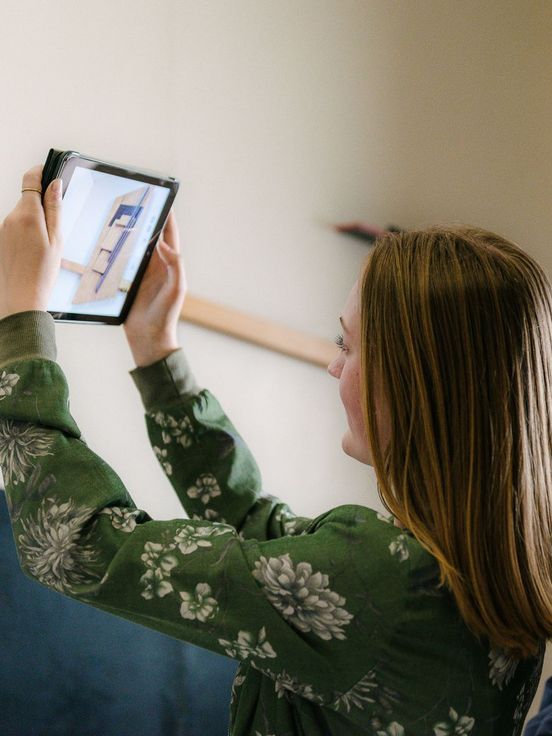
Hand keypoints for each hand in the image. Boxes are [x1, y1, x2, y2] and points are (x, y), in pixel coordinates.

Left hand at [0, 165, 61, 318]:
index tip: (49, 173)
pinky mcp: (1, 239)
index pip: (31, 179)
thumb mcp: (57, 239)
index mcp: (27, 215)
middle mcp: (11, 218)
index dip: (41, 172)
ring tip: (44, 248)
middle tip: (56, 229)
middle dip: (42, 207)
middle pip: (28, 199)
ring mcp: (4, 229)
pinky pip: (16, 228)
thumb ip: (55, 209)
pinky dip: (27, 235)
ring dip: (35, 223)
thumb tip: (55, 185)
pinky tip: (33, 253)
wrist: (22, 298)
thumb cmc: (41, 273)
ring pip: (23, 215)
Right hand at [123, 210, 186, 366]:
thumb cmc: (166, 315)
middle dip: (144, 220)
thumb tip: (164, 242)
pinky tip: (104, 242)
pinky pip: (119, 262)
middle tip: (134, 201)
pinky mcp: (125, 282)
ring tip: (118, 216)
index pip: (169, 235)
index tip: (162, 198)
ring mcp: (139, 274)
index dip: (167, 217)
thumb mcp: (177, 289)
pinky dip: (114, 252)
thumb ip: (175, 265)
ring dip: (127, 234)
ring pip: (133, 248)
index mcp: (169, 265)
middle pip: (149, 237)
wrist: (148, 339)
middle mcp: (155, 266)